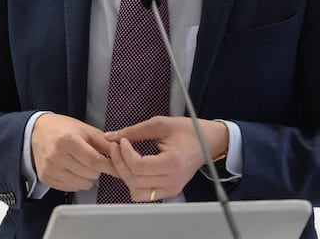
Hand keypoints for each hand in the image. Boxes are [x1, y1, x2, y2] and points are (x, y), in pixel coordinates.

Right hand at [31, 113, 114, 191]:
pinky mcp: (46, 177)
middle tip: (92, 159)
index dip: (110, 167)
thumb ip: (104, 142)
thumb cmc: (62, 129)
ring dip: (88, 177)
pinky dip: (77, 181)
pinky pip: (71, 188)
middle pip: (90, 174)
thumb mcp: (84, 129)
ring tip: (81, 164)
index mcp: (67, 140)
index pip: (95, 161)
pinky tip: (72, 170)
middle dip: (97, 169)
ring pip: (82, 184)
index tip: (119, 169)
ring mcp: (50, 168)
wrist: (36, 132)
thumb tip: (122, 153)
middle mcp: (56, 155)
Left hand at [103, 116, 228, 201]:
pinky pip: (144, 195)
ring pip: (136, 191)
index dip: (124, 153)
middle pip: (133, 180)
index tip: (121, 141)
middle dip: (119, 162)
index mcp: (172, 163)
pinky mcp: (170, 191)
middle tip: (117, 146)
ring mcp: (172, 188)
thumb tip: (111, 137)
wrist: (208, 142)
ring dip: (125, 175)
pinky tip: (134, 167)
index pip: (138, 166)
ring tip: (125, 158)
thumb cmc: (189, 131)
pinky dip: (134, 183)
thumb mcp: (160, 124)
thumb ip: (133, 131)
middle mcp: (173, 180)